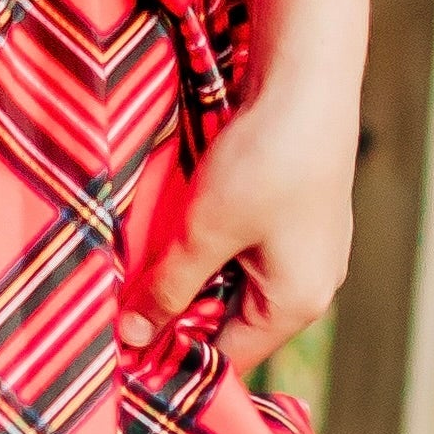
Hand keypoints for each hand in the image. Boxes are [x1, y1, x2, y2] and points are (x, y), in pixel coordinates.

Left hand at [118, 72, 358, 373]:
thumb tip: (133, 339)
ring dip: (192, 272)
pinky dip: (212, 242)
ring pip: (235, 280)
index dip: (172, 356)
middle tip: (122, 299)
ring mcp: (309, 248)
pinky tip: (181, 219)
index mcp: (296, 305)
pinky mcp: (298, 214)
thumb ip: (168, 289)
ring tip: (146, 257)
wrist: (307, 76)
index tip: (121, 349)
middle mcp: (311, 285)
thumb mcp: (203, 230)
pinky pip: (248, 247)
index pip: (226, 357)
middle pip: (231, 321)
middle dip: (178, 310)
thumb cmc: (264, 160)